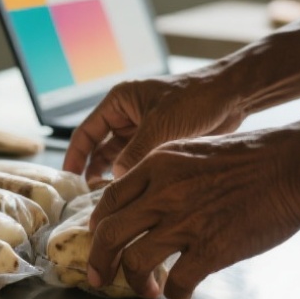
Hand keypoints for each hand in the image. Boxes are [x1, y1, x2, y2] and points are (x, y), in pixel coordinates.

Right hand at [63, 70, 245, 182]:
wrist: (231, 97)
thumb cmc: (194, 100)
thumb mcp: (160, 126)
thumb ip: (136, 153)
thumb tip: (118, 180)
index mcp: (119, 102)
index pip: (87, 132)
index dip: (75, 156)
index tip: (68, 179)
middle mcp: (127, 116)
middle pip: (100, 148)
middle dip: (94, 171)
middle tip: (89, 198)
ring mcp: (143, 130)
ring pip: (119, 159)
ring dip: (114, 177)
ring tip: (110, 201)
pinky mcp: (160, 143)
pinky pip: (139, 164)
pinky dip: (133, 178)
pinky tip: (133, 196)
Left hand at [87, 128, 299, 298]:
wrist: (291, 167)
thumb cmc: (249, 157)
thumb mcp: (191, 151)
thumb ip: (163, 174)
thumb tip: (144, 200)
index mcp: (156, 165)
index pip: (109, 200)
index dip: (98, 225)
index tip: (99, 239)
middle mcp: (162, 193)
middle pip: (110, 234)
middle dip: (99, 261)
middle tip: (99, 278)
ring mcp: (185, 222)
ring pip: (135, 261)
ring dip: (135, 282)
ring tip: (145, 288)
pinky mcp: (211, 249)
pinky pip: (178, 281)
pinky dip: (175, 293)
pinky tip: (181, 292)